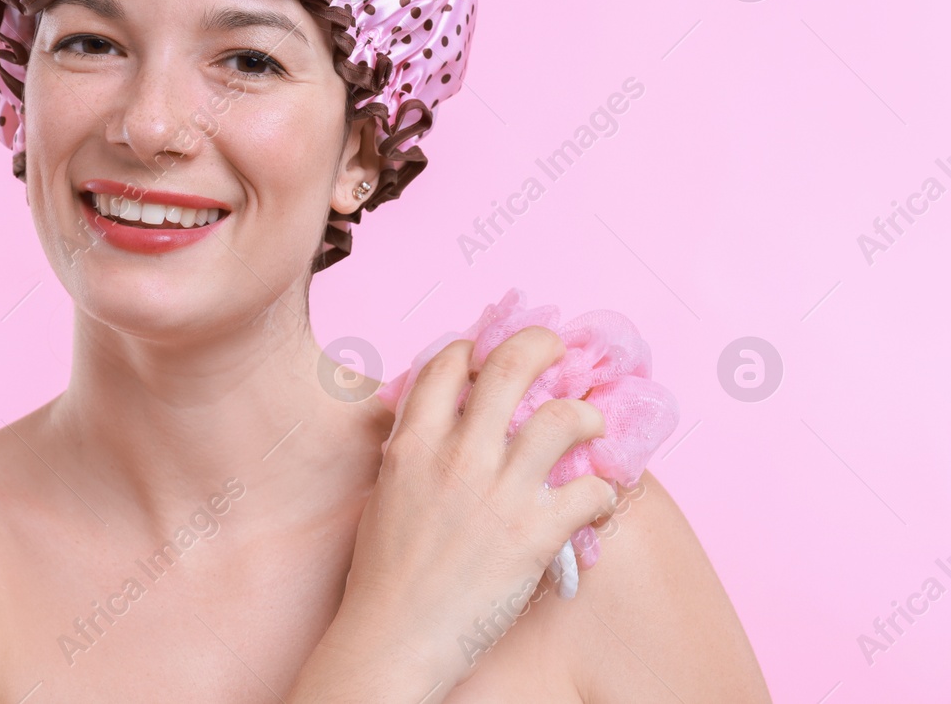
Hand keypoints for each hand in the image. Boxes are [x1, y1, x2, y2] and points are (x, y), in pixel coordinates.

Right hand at [289, 326, 617, 702]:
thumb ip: (413, 451)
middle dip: (544, 345)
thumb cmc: (382, 574)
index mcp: (413, 442)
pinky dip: (602, 490)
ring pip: (563, 418)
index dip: (478, 346)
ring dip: (587, 415)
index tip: (494, 352)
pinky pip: (590, 490)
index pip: (450, 361)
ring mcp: (497, 493)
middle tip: (559, 350)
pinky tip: (596, 498)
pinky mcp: (533, 535)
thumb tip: (437, 430)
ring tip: (592, 423)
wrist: (391, 638)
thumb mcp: (386, 492)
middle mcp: (456, 454)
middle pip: (512, 364)